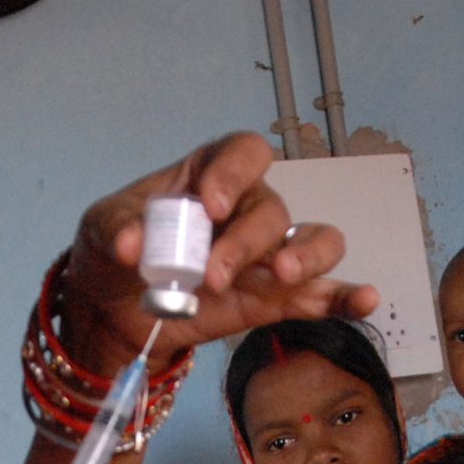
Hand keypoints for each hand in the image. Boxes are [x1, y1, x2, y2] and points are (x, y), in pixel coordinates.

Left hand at [62, 132, 379, 374]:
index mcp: (210, 175)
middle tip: (214, 275)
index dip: (234, 173)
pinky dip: (344, 297)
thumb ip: (115, 230)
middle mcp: (246, 210)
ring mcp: (266, 256)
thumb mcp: (100, 230)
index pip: (243, 153)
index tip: (210, 206)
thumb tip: (131, 246)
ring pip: (314, 241)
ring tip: (283, 277)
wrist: (114, 310)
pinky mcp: (273, 299)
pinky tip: (364, 300)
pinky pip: (320, 294)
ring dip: (306, 257)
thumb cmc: (115, 253)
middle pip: (272, 210)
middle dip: (247, 242)